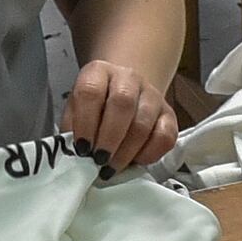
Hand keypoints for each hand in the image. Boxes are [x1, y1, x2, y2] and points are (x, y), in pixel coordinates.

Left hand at [63, 57, 175, 171]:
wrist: (123, 96)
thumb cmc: (93, 110)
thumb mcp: (75, 113)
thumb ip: (72, 131)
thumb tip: (75, 157)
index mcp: (98, 72)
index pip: (91, 91)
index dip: (85, 122)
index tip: (82, 149)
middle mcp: (128, 78)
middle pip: (122, 103)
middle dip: (109, 138)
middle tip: (100, 161)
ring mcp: (152, 95)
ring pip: (144, 123)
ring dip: (126, 151)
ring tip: (112, 168)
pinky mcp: (169, 114)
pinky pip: (165, 136)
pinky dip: (149, 154)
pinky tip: (135, 162)